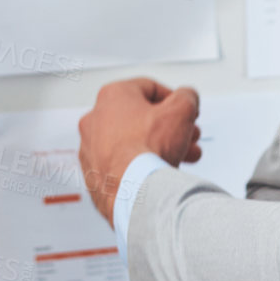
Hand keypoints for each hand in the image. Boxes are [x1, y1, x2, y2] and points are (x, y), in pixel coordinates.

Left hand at [77, 78, 201, 222]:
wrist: (131, 191)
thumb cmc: (148, 149)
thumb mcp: (181, 111)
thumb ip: (187, 97)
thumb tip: (187, 97)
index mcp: (112, 95)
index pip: (149, 89)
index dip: (174, 100)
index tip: (186, 111)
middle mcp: (95, 118)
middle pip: (141, 118)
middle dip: (170, 128)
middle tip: (188, 137)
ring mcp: (91, 147)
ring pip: (132, 141)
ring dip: (159, 146)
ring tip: (183, 157)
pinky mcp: (93, 172)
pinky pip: (121, 162)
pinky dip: (139, 164)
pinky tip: (158, 172)